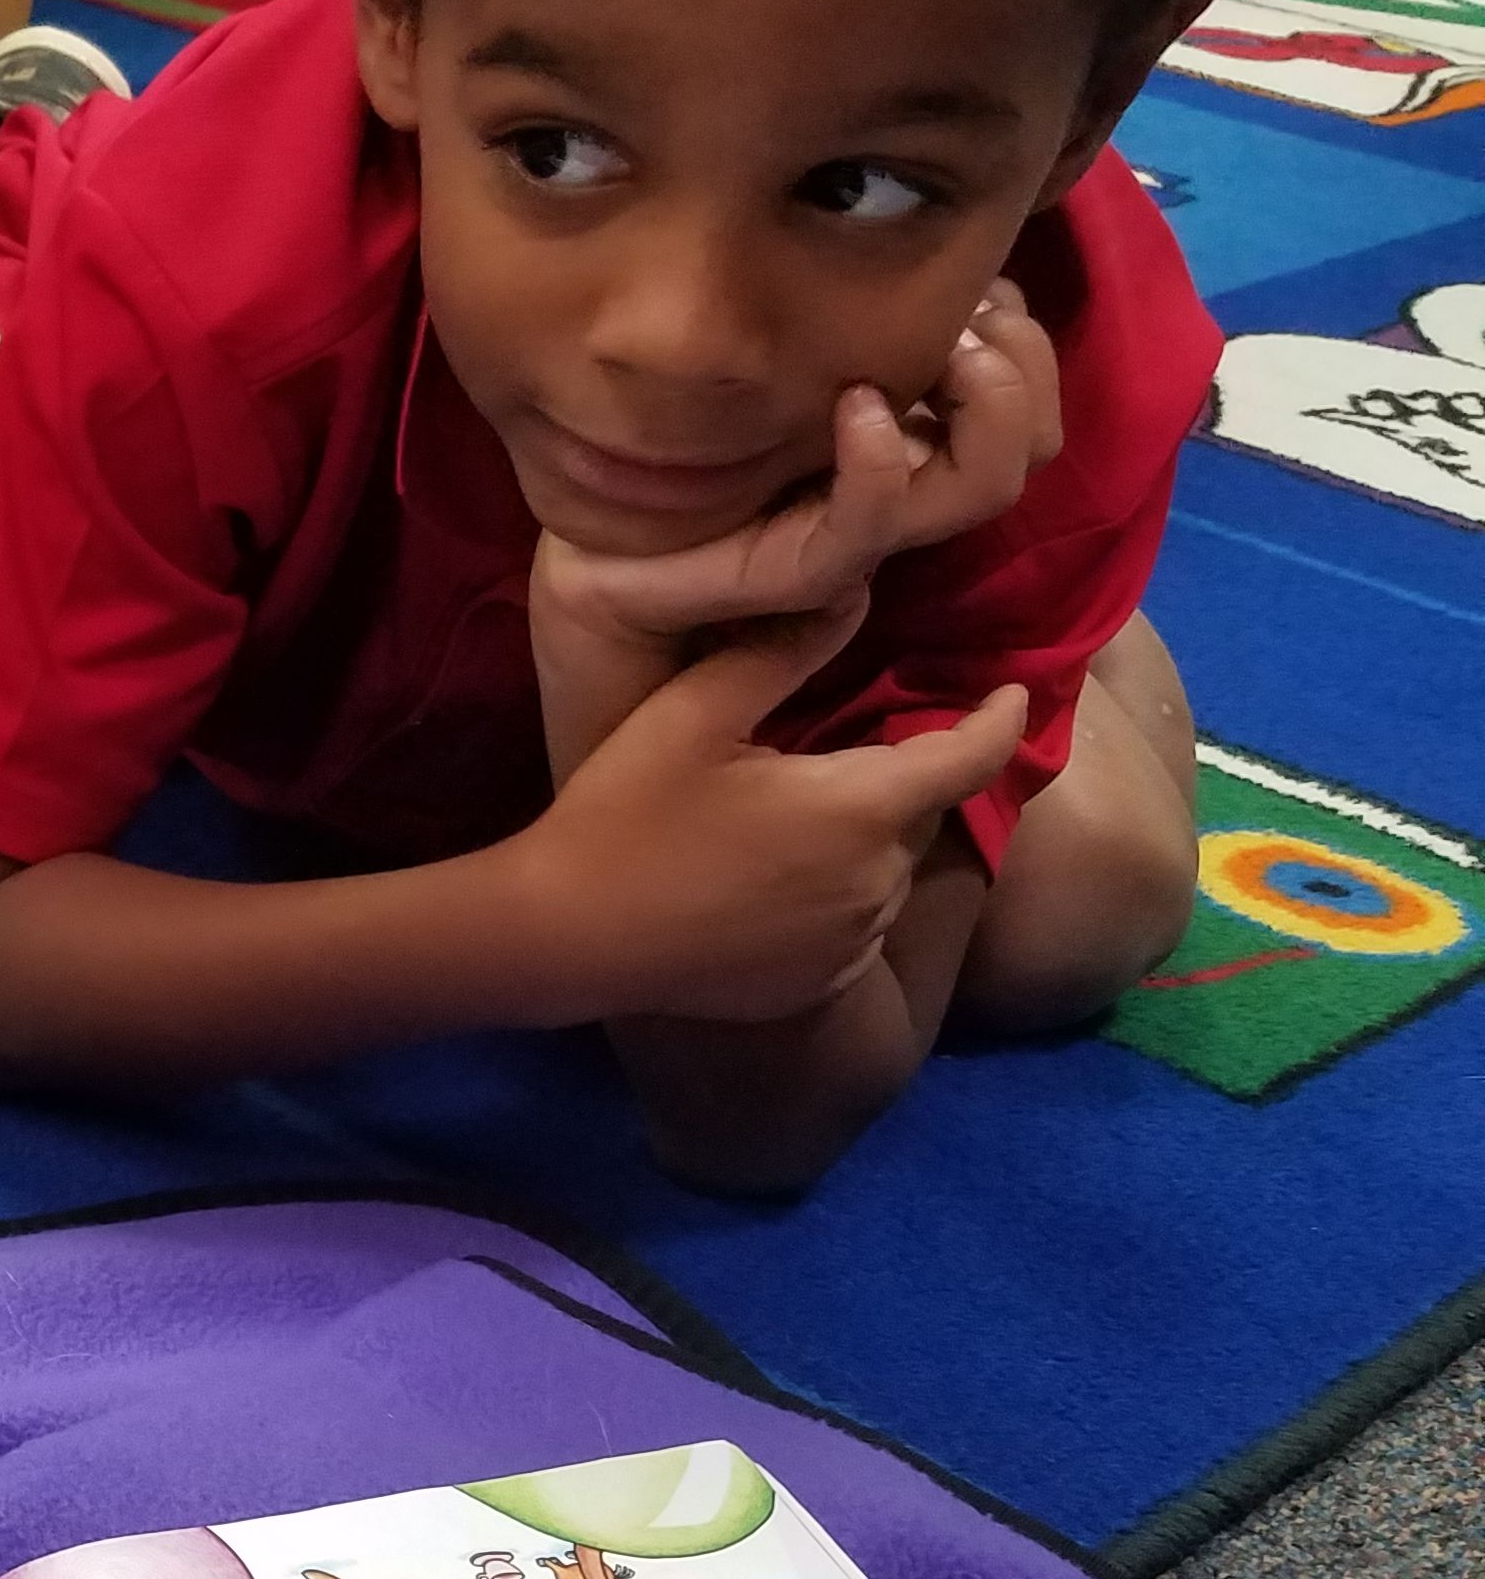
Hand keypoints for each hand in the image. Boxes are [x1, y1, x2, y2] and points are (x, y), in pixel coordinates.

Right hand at [511, 602, 1029, 1024]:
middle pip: (920, 813)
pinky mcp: (823, 983)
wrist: (565, 938)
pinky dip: (836, 901)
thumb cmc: (624, 815)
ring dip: (862, 844)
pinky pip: (857, 929)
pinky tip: (770, 890)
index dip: (1000, 719)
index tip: (1013, 693)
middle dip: (898, 781)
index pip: (971, 756)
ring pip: (888, 873)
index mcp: (859, 806)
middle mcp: (876, 879)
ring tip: (791, 829)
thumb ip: (782, 653)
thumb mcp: (691, 712)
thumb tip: (855, 595)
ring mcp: (852, 941)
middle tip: (833, 760)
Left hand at [547, 282, 1063, 667]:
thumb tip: (909, 248)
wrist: (601, 548)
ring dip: (986, 405)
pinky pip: (872, 522)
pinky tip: (854, 402)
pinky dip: (879, 460)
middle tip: (971, 316)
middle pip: (1032, 444)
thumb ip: (852, 311)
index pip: (1030, 405)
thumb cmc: (682, 453)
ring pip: (986, 485)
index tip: (980, 291)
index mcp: (908, 444)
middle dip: (1020, 366)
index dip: (1026, 341)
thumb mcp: (781, 361)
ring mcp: (860, 538)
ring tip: (943, 350)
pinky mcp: (799, 569)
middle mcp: (903, 494)